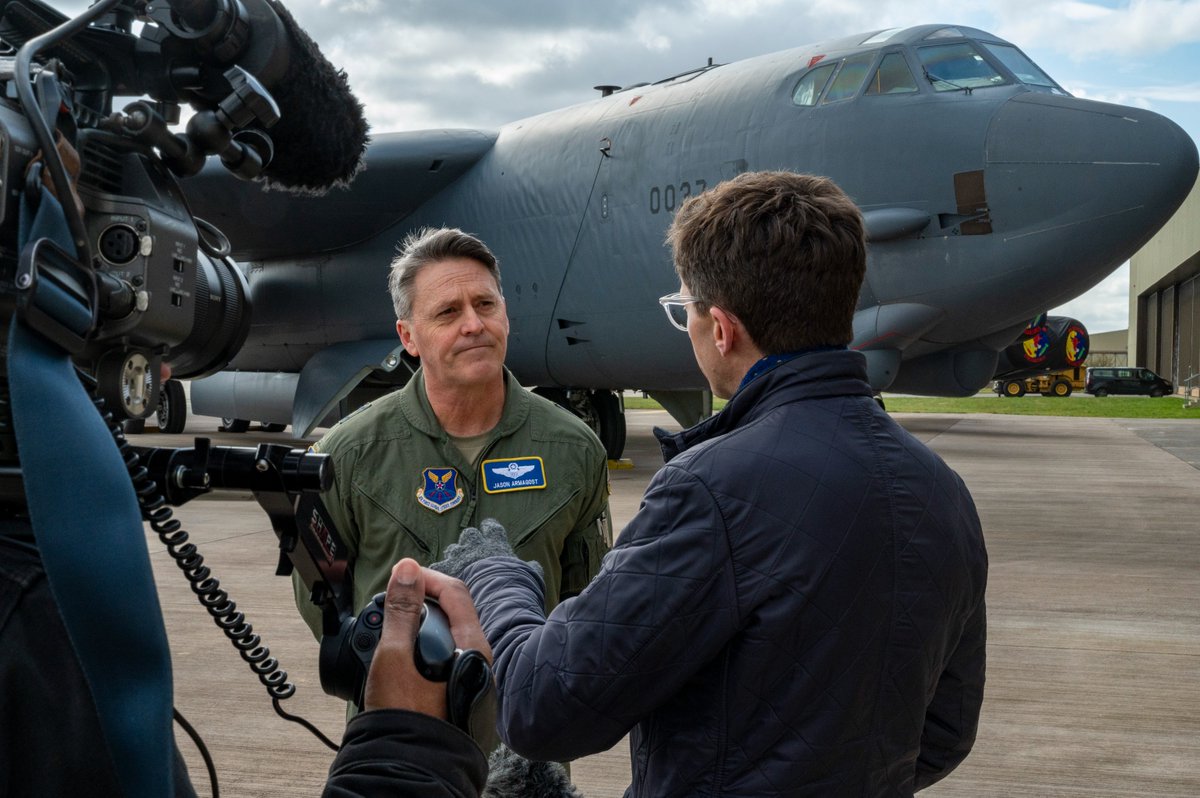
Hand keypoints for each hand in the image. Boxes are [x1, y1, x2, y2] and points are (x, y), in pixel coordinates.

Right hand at [362, 559, 491, 714]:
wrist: (411, 773)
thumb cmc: (407, 722)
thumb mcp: (395, 659)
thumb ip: (402, 611)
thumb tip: (408, 570)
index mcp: (473, 647)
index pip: (455, 592)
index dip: (425, 578)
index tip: (399, 576)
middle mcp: (481, 661)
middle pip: (453, 613)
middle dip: (420, 603)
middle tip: (390, 605)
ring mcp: (472, 678)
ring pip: (447, 638)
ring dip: (418, 628)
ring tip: (389, 633)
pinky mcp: (460, 692)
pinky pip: (444, 659)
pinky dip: (422, 651)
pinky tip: (401, 660)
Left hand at [430, 518, 540, 579]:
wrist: (496, 601)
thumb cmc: (516, 589)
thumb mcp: (530, 575)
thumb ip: (529, 567)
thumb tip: (533, 565)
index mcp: (496, 544)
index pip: (492, 528)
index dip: (490, 528)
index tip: (488, 528)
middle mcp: (477, 546)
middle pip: (469, 535)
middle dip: (468, 543)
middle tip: (470, 553)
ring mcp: (460, 557)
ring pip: (452, 549)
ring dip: (454, 557)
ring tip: (456, 567)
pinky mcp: (448, 570)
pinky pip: (439, 566)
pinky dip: (442, 572)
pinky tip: (443, 579)